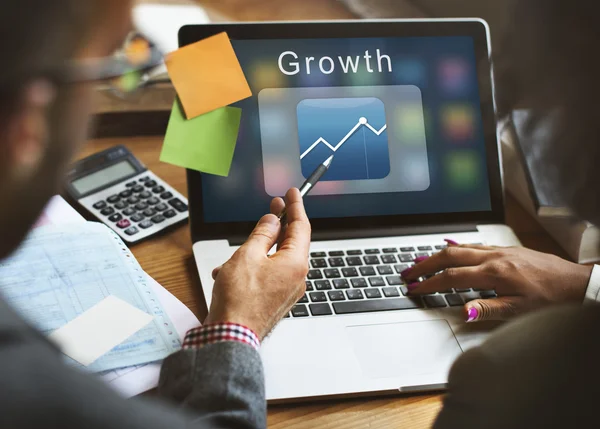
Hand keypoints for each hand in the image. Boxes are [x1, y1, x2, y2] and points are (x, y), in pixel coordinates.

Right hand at [204, 188, 310, 339]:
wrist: (231, 336)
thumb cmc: (239, 300)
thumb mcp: (247, 255)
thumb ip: (262, 234)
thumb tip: (272, 221)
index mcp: (295, 264)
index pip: (301, 227)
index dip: (295, 206)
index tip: (292, 193)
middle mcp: (296, 277)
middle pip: (291, 242)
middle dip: (278, 225)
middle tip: (274, 206)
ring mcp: (287, 290)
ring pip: (275, 259)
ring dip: (256, 252)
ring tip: (234, 255)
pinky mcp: (276, 300)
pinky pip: (268, 275)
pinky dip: (252, 268)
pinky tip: (231, 273)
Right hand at [402, 241, 592, 321]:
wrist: (578, 284)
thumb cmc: (552, 299)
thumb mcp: (520, 311)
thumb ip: (488, 309)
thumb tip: (462, 310)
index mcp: (495, 273)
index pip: (451, 277)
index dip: (429, 283)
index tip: (413, 288)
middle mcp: (494, 257)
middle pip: (449, 255)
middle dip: (424, 264)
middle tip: (407, 271)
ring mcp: (500, 250)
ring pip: (460, 247)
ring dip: (437, 254)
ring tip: (419, 260)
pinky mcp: (506, 249)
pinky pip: (474, 244)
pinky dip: (456, 246)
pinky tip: (450, 246)